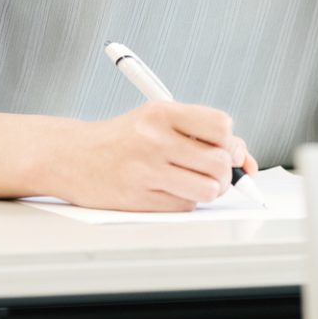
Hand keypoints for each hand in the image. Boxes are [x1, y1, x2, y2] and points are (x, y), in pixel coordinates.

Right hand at [59, 102, 257, 211]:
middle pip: (219, 162)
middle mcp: (154, 139)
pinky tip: (170, 189)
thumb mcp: (157, 119)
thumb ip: (201, 132)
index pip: (221, 125)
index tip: (225, 147)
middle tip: (212, 170)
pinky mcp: (139, 199)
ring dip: (208, 189)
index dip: (230, 140)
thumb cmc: (122, 138)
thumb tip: (244, 159)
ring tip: (193, 181)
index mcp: (161, 113)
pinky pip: (185, 206)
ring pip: (208, 189)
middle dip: (224, 171)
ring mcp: (146, 171)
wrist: (72, 155)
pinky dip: (186, 201)